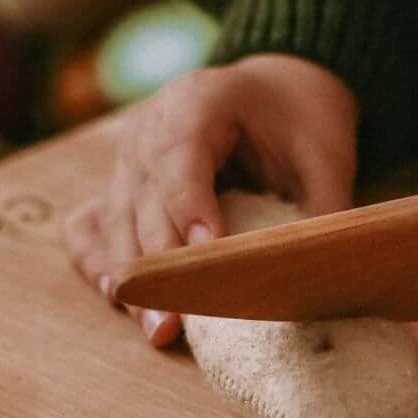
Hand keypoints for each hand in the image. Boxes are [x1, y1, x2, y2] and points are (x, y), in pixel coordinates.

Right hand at [63, 54, 357, 344]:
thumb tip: (322, 275)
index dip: (190, 209)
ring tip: (158, 329)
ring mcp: (127, 159)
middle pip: (142, 200)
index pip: (180, 158)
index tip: (207, 256)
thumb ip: (323, 209)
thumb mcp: (325, 154)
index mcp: (197, 102)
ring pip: (117, 223)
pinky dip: (100, 262)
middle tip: (179, 321)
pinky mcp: (122, 187)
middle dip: (160, 265)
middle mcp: (148, 129)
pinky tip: (118, 299)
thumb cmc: (299, 117)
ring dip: (134, 280)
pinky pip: (93, 226)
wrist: (273, 88)